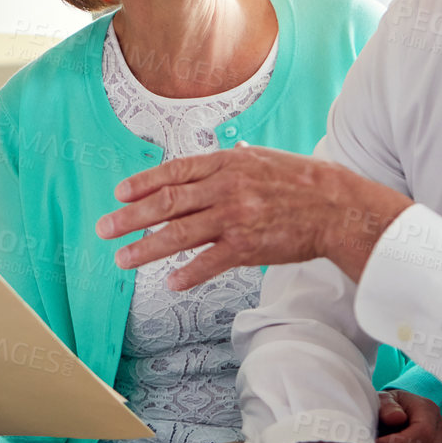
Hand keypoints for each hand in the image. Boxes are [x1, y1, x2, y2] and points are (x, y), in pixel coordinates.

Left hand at [95, 147, 410, 287]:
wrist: (338, 207)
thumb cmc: (301, 183)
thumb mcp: (261, 159)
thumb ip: (229, 165)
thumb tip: (206, 165)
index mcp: (227, 163)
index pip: (174, 172)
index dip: (143, 183)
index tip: (119, 194)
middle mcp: (226, 187)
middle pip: (166, 202)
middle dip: (129, 217)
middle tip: (103, 229)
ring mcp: (235, 217)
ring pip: (179, 233)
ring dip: (145, 248)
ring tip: (122, 258)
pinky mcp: (248, 246)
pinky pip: (209, 262)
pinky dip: (187, 273)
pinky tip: (170, 282)